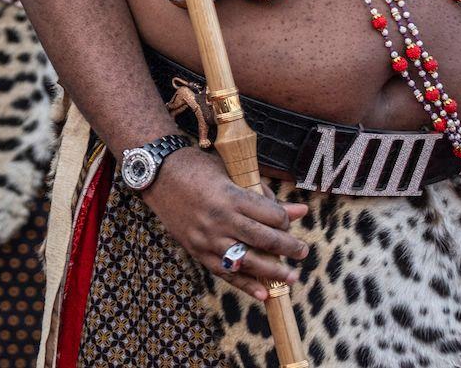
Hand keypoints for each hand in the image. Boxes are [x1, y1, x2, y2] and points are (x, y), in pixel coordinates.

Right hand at [140, 146, 307, 300]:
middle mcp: (220, 220)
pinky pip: (224, 272)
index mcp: (230, 196)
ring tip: (292, 277)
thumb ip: (260, 192)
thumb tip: (294, 210)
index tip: (294, 220)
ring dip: (272, 271)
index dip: (286, 219)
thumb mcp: (230, 171)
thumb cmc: (197, 167)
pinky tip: (263, 293)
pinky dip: (244, 284)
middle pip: (262, 239)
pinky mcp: (197, 250)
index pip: (269, 215)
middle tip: (303, 252)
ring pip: (246, 260)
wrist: (157, 175)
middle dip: (287, 248)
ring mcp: (207, 238)